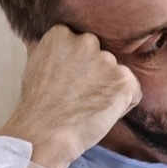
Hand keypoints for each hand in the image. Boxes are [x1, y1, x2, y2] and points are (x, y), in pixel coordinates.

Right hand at [0, 25, 141, 167]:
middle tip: (78, 96)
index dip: (76, 66)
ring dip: (108, 88)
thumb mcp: (33, 63)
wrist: (44, 133)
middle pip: (100, 56)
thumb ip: (46, 45)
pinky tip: (102, 113)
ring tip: (87, 106)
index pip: (80, 43)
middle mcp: (86, 41)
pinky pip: (133, 90)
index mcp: (62, 33)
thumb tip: (46, 34)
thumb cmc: (37, 105)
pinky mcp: (124, 80)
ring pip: (116, 73)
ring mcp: (107, 60)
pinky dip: (123, 104)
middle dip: (94, 73)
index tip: (65, 82)